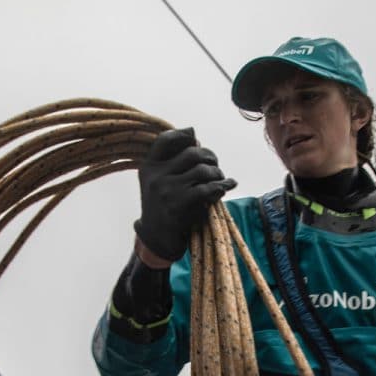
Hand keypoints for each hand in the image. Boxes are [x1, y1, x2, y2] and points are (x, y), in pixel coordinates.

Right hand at [134, 128, 236, 260]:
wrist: (156, 240)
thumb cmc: (163, 208)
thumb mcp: (159, 184)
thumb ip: (173, 164)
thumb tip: (197, 142)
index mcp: (149, 167)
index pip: (165, 140)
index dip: (183, 135)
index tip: (195, 138)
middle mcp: (156, 175)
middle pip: (191, 152)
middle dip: (210, 157)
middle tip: (216, 166)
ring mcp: (166, 189)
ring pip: (202, 170)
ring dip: (218, 174)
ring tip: (221, 180)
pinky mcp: (178, 204)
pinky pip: (207, 189)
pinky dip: (220, 187)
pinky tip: (225, 187)